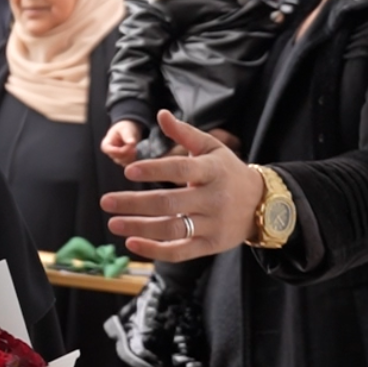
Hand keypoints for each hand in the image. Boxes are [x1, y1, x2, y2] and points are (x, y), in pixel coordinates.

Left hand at [100, 110, 261, 260]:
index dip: (155, 170)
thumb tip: (161, 114)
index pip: (181, 169)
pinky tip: (133, 243)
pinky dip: (156, 250)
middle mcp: (213, 199)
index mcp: (212, 171)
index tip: (128, 171)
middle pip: (170, 203)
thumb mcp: (212, 148)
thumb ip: (185, 133)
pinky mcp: (211, 245)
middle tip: (106, 201)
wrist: (262, 204)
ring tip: (113, 223)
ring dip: (139, 228)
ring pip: (172, 229)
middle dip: (135, 204)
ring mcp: (213, 225)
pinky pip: (181, 252)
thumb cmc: (228, 171)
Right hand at [101, 120, 142, 160]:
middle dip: (128, 152)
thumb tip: (131, 143)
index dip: (118, 150)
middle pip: (117, 158)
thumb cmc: (124, 128)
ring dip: (132, 156)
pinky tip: (138, 153)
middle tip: (135, 146)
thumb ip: (127, 136)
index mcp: (106, 144)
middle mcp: (111, 153)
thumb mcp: (125, 129)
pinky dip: (135, 160)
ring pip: (124, 162)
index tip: (129, 146)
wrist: (130, 131)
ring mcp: (118, 159)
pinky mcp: (125, 161)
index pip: (107, 150)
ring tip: (136, 148)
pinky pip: (129, 164)